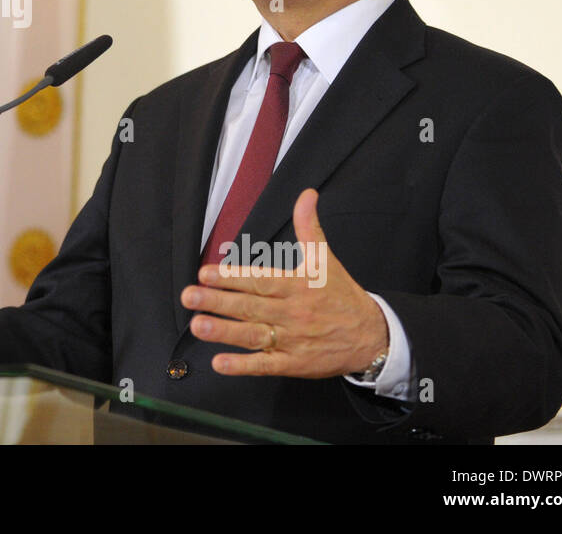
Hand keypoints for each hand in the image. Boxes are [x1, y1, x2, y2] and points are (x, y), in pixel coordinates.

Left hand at [180, 188, 388, 378]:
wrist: (373, 336)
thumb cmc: (341, 295)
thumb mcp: (326, 258)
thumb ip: (309, 226)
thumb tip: (307, 194)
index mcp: (297, 285)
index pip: (259, 280)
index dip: (231, 277)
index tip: (205, 274)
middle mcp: (292, 312)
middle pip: (250, 306)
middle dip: (217, 301)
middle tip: (189, 297)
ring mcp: (292, 340)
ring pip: (254, 335)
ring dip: (224, 332)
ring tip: (198, 326)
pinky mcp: (294, 364)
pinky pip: (265, 365)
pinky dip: (243, 366)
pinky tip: (219, 363)